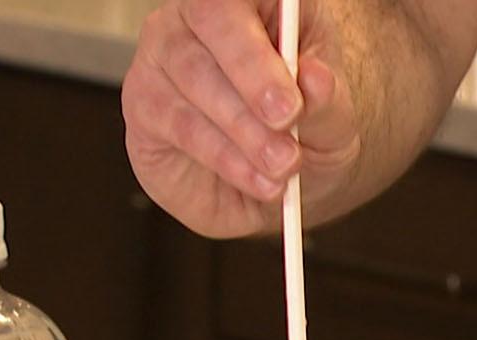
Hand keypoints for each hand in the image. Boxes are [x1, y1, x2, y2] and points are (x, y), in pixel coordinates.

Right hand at [123, 0, 361, 237]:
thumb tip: (316, 79)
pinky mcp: (142, 103)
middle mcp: (200, 18)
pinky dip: (224, 157)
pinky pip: (175, 122)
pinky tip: (258, 179)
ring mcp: (163, 55)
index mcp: (254, 2)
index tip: (291, 93)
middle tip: (287, 124)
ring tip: (283, 165)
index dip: (259, 41)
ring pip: (192, 77)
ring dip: (243, 129)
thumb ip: (327, 102)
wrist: (279, 184)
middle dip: (253, 80)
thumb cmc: (306, 135)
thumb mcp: (334, 123)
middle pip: (211, 22)